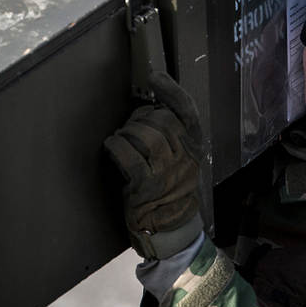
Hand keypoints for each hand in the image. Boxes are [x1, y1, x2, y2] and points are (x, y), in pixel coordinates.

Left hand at [105, 72, 203, 258]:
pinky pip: (128, 157)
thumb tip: (147, 109)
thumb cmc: (171, 189)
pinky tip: (111, 146)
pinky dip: (116, 146)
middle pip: (160, 120)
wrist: (172, 230)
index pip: (187, 110)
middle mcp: (184, 156)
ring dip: (127, 132)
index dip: (170, 90)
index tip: (154, 76)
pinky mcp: (146, 186)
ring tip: (120, 138)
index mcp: (194, 146)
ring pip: (145, 135)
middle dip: (139, 118)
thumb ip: (172, 136)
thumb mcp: (181, 159)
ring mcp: (167, 171)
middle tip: (129, 126)